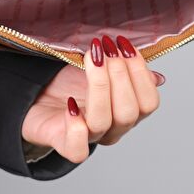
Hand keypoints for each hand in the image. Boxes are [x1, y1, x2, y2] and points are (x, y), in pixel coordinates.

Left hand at [21, 34, 164, 163]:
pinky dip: (76, 126)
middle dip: (119, 75)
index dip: (140, 73)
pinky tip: (71, 103)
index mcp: (127, 110)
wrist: (36, 96)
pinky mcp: (64, 143)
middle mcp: (113, 128)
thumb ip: (126, 71)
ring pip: (103, 122)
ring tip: (91, 58)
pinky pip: (78, 148)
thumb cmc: (70, 83)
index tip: (124, 44)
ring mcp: (90, 137)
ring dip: (99, 86)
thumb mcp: (101, 70)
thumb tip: (157, 77)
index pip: (148, 103)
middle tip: (106, 48)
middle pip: (128, 112)